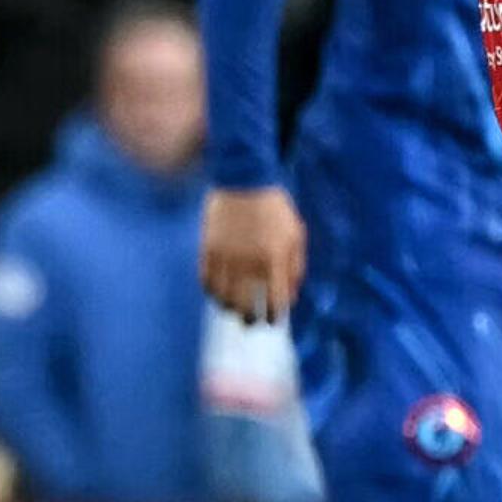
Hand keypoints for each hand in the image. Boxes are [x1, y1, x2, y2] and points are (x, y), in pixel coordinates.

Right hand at [201, 187, 308, 322]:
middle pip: (246, 306)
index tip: (272, 320)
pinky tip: (217, 293)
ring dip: (229, 308)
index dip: (273, 316)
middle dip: (250, 319)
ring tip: (233, 309)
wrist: (244, 180)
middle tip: (251, 321)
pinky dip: (211, 292)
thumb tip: (290, 297)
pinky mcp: (208, 249)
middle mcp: (249, 263)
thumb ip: (295, 268)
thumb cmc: (276, 209)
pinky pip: (206, 281)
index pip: (274, 302)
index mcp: (275, 260)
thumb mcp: (296, 235)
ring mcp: (226, 257)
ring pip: (223, 298)